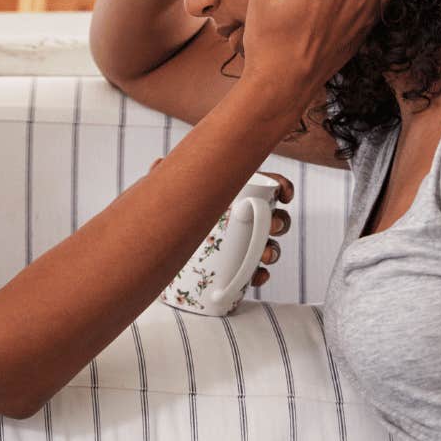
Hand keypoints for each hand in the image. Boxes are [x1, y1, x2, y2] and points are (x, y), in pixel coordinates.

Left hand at [153, 161, 293, 287]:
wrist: (156, 253)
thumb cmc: (167, 213)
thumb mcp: (167, 193)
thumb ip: (163, 176)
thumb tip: (159, 162)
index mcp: (233, 193)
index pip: (266, 185)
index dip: (282, 187)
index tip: (284, 195)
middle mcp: (242, 218)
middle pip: (274, 217)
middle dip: (281, 222)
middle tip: (272, 226)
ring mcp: (241, 244)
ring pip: (269, 245)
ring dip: (273, 250)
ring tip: (264, 256)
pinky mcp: (235, 268)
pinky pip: (255, 272)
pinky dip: (260, 275)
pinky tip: (256, 278)